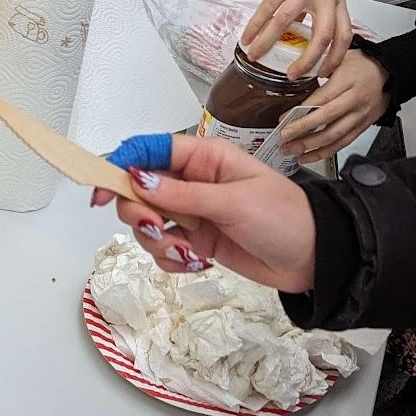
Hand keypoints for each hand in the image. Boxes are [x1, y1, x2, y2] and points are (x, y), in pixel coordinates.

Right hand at [91, 135, 315, 291]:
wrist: (315, 259)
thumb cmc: (283, 218)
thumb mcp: (233, 202)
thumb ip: (181, 195)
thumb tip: (135, 179)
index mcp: (202, 158)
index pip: (148, 151)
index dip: (120, 166)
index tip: (99, 191)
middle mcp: (191, 182)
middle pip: (138, 191)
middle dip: (140, 213)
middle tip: (157, 230)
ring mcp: (191, 213)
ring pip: (147, 223)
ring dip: (157, 242)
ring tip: (186, 253)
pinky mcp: (194, 241)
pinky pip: (163, 248)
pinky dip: (171, 259)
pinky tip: (196, 263)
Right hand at [243, 0, 349, 77]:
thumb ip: (322, 1)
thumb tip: (304, 23)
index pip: (345, 35)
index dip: (336, 58)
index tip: (324, 74)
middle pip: (324, 35)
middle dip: (309, 61)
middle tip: (294, 77)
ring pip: (289, 22)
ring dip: (271, 42)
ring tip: (256, 56)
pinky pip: (268, 5)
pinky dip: (255, 22)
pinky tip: (246, 34)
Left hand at [280, 49, 388, 163]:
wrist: (388, 72)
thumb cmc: (360, 64)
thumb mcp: (338, 59)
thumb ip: (317, 69)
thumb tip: (291, 77)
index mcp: (347, 81)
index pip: (322, 98)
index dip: (302, 111)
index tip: (283, 119)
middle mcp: (355, 100)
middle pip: (328, 119)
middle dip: (303, 131)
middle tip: (283, 138)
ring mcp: (360, 115)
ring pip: (335, 135)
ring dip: (311, 146)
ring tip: (291, 151)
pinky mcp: (363, 126)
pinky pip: (344, 142)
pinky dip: (325, 152)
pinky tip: (309, 156)